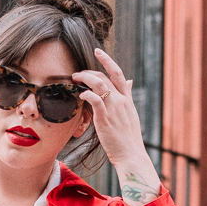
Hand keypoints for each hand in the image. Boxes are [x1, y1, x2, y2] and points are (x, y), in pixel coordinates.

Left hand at [72, 50, 160, 204]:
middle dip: (89, 71)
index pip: (118, 74)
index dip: (107, 60)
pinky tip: (80, 95)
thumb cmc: (128, 138)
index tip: (97, 51)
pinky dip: (86, 94)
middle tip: (78, 73)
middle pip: (105, 77)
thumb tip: (129, 82)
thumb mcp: (131, 114)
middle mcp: (121, 101)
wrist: (131, 155)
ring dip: (85, 78)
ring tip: (75, 79)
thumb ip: (127, 96)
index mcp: (127, 99)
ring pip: (99, 84)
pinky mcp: (105, 118)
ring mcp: (114, 109)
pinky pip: (95, 100)